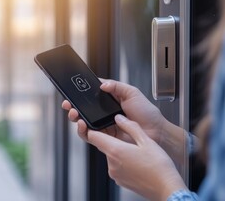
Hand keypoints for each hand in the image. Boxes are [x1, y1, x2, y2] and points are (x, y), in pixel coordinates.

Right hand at [62, 79, 187, 164]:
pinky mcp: (104, 139)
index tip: (72, 92)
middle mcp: (104, 114)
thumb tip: (102, 84)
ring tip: (75, 114)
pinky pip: (89, 136)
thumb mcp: (132, 93)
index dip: (80, 95)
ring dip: (75, 118)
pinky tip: (82, 125)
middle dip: (73, 106)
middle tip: (69, 104)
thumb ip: (117, 86)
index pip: (90, 97)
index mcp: (110, 102)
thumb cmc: (147, 114)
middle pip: (83, 110)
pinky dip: (82, 131)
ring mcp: (103, 127)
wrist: (156, 132)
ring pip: (83, 123)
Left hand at [87, 115, 186, 200]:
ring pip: (111, 156)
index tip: (97, 124)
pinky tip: (138, 162)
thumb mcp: (146, 140)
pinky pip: (117, 167)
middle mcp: (111, 164)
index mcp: (116, 151)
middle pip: (103, 146)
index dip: (93, 128)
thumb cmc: (159, 167)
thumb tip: (119, 118)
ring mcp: (115, 174)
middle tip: (129, 138)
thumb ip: (130, 127)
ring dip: (119, 151)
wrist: (166, 189)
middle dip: (112, 139)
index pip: (93, 136)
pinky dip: (123, 162)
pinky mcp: (120, 181)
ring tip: (137, 152)